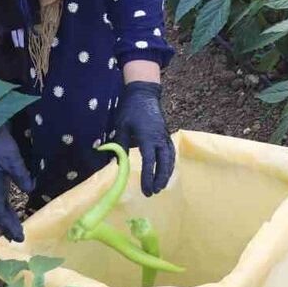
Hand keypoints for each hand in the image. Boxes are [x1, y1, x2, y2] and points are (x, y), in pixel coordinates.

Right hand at [0, 124, 34, 241]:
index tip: (17, 234)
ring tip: (15, 233)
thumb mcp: (12, 157)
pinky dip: (6, 212)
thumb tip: (29, 190)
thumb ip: (20, 173)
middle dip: (7, 226)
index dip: (7, 223)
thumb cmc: (0, 143)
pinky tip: (12, 216)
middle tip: (19, 240)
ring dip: (6, 221)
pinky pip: (0, 201)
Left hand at [113, 81, 175, 195]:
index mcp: (147, 137)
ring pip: (170, 158)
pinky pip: (171, 152)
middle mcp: (159, 138)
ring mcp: (165, 136)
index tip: (146, 190)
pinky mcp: (166, 135)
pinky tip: (166, 172)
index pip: (150, 161)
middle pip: (165, 162)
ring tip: (161, 186)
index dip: (148, 177)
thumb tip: (116, 163)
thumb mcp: (122, 126)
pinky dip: (170, 164)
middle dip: (161, 178)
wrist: (144, 94)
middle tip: (154, 192)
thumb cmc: (130, 110)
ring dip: (167, 173)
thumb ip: (120, 145)